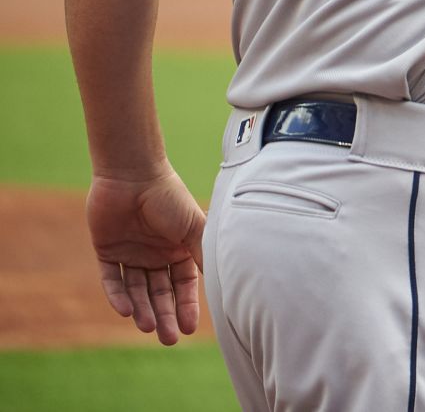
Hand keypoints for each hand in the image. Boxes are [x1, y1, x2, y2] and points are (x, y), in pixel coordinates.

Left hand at [86, 167, 206, 344]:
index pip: (184, 285)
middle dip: (166, 315)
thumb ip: (205, 254)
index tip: (190, 329)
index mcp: (180, 249)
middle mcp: (157, 255)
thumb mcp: (194, 228)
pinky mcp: (108, 252)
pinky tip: (125, 310)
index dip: (188, 306)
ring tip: (147, 328)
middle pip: (161, 293)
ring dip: (142, 310)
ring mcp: (132, 254)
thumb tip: (226, 282)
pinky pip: (113, 279)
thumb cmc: (170, 198)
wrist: (133, 176)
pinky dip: (118, 296)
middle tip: (169, 339)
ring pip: (137, 290)